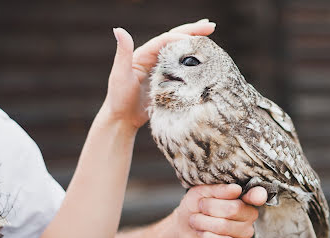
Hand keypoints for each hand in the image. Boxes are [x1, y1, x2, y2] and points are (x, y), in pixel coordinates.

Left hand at [101, 20, 215, 129]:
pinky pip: (182, 69)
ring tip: (211, 37)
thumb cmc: (118, 98)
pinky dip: (194, 63)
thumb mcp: (120, 74)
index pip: (165, 40)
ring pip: (181, 52)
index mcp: (144, 54)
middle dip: (193, 32)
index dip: (181, 36)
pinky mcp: (167, 82)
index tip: (196, 39)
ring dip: (195, 44)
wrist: (123, 119)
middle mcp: (153, 58)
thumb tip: (119, 29)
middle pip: (175, 40)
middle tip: (211, 26)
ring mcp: (161, 70)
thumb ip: (123, 52)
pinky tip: (205, 62)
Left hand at [173, 184, 266, 237]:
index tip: (255, 196)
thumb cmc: (195, 206)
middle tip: (200, 208)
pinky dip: (208, 237)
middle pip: (233, 209)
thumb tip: (236, 189)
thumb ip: (218, 190)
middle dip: (209, 208)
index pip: (257, 195)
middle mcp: (249, 214)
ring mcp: (244, 232)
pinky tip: (203, 234)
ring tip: (196, 221)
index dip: (258, 195)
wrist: (183, 227)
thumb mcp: (201, 192)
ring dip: (203, 222)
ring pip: (224, 226)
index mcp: (243, 197)